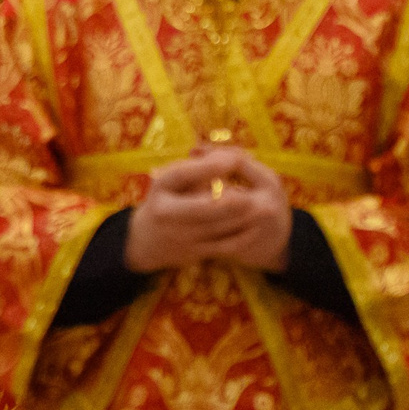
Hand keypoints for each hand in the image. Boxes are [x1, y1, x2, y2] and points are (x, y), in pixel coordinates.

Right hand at [126, 147, 291, 275]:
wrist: (146, 241)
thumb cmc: (165, 200)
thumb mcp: (170, 181)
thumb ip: (197, 170)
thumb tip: (232, 158)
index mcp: (160, 187)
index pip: (181, 174)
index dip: (208, 167)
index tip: (233, 158)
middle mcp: (166, 212)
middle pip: (202, 208)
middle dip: (230, 202)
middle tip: (253, 196)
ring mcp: (181, 234)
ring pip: (217, 227)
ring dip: (242, 218)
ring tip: (263, 208)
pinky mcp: (195, 252)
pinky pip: (224, 245)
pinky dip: (242, 236)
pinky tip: (255, 227)